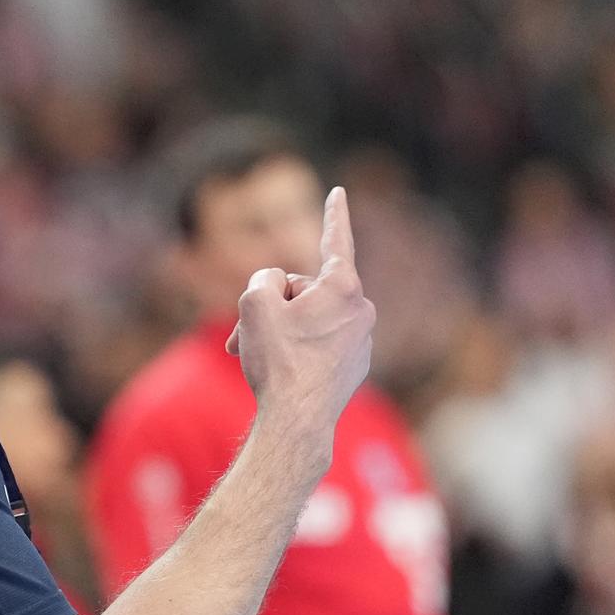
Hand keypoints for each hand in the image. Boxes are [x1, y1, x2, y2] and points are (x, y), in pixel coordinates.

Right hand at [226, 187, 374, 436]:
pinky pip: (320, 343)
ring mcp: (362, 341)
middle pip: (307, 288)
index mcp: (343, 287)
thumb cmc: (278, 360)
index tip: (338, 192)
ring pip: (311, 318)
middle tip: (252, 331)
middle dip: (277, 303)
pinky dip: (297, 350)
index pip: (335, 239)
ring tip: (262, 356)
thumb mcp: (253, 303)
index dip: (333, 213)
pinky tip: (282, 372)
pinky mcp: (354, 366)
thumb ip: (263, 278)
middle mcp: (361, 310)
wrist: (297, 422)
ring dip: (282, 329)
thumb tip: (279, 289)